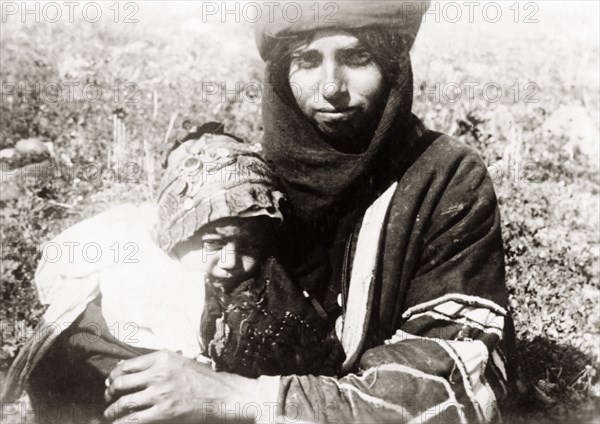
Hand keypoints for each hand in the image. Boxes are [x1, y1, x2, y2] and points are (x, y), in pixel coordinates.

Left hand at [103, 350, 257, 422]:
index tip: (111, 381)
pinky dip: (121, 423)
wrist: (222, 394)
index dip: (114, 375)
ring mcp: (160, 393)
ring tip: (110, 413)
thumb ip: (158, 364)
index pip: (127, 365)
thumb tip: (132, 370)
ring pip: (124, 402)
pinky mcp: (163, 412)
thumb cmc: (204, 378)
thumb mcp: (180, 362)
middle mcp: (159, 373)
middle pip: (121, 382)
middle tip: (108, 397)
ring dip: (112, 410)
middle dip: (110, 392)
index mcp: (162, 358)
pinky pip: (133, 419)